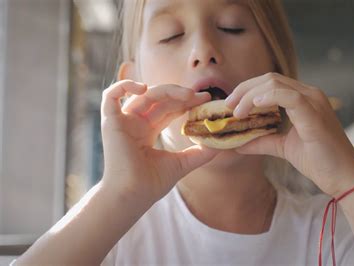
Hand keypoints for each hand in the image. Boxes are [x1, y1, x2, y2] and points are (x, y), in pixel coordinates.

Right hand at [100, 80, 217, 202]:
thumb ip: (200, 153)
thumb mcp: (182, 164)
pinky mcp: (110, 122)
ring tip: (188, 95)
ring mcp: (122, 121)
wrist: (132, 196)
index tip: (205, 99)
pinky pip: (111, 95)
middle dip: (182, 95)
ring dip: (167, 90)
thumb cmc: (152, 184)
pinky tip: (144, 88)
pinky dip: (125, 85)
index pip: (168, 108)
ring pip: (144, 94)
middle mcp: (135, 123)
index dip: (186, 102)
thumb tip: (220, 144)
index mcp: (148, 131)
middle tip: (202, 96)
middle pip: (159, 99)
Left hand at [225, 73, 353, 196]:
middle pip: (269, 79)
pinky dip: (267, 98)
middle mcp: (309, 94)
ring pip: (274, 84)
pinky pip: (288, 97)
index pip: (270, 83)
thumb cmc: (319, 160)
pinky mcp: (314, 114)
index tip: (230, 105)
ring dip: (250, 95)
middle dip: (243, 89)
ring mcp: (314, 101)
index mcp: (303, 99)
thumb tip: (237, 144)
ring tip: (236, 111)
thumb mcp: (283, 147)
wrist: (343, 177)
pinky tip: (253, 107)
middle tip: (227, 106)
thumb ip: (262, 141)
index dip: (247, 90)